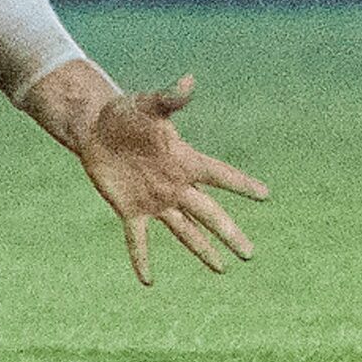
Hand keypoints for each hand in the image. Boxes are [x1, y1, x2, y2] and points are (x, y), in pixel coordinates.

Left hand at [69, 74, 270, 283]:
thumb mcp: (146, 105)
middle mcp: (176, 185)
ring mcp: (155, 201)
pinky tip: (148, 281)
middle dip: (229, 233)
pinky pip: (138, 239)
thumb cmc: (125, 113)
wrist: (95, 129)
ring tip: (222, 270)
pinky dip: (142, 259)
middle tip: (250, 254)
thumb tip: (188, 80)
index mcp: (184, 160)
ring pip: (185, 231)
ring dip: (202, 250)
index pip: (219, 175)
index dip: (241, 184)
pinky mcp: (130, 211)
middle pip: (209, 213)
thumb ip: (169, 98)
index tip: (266, 195)